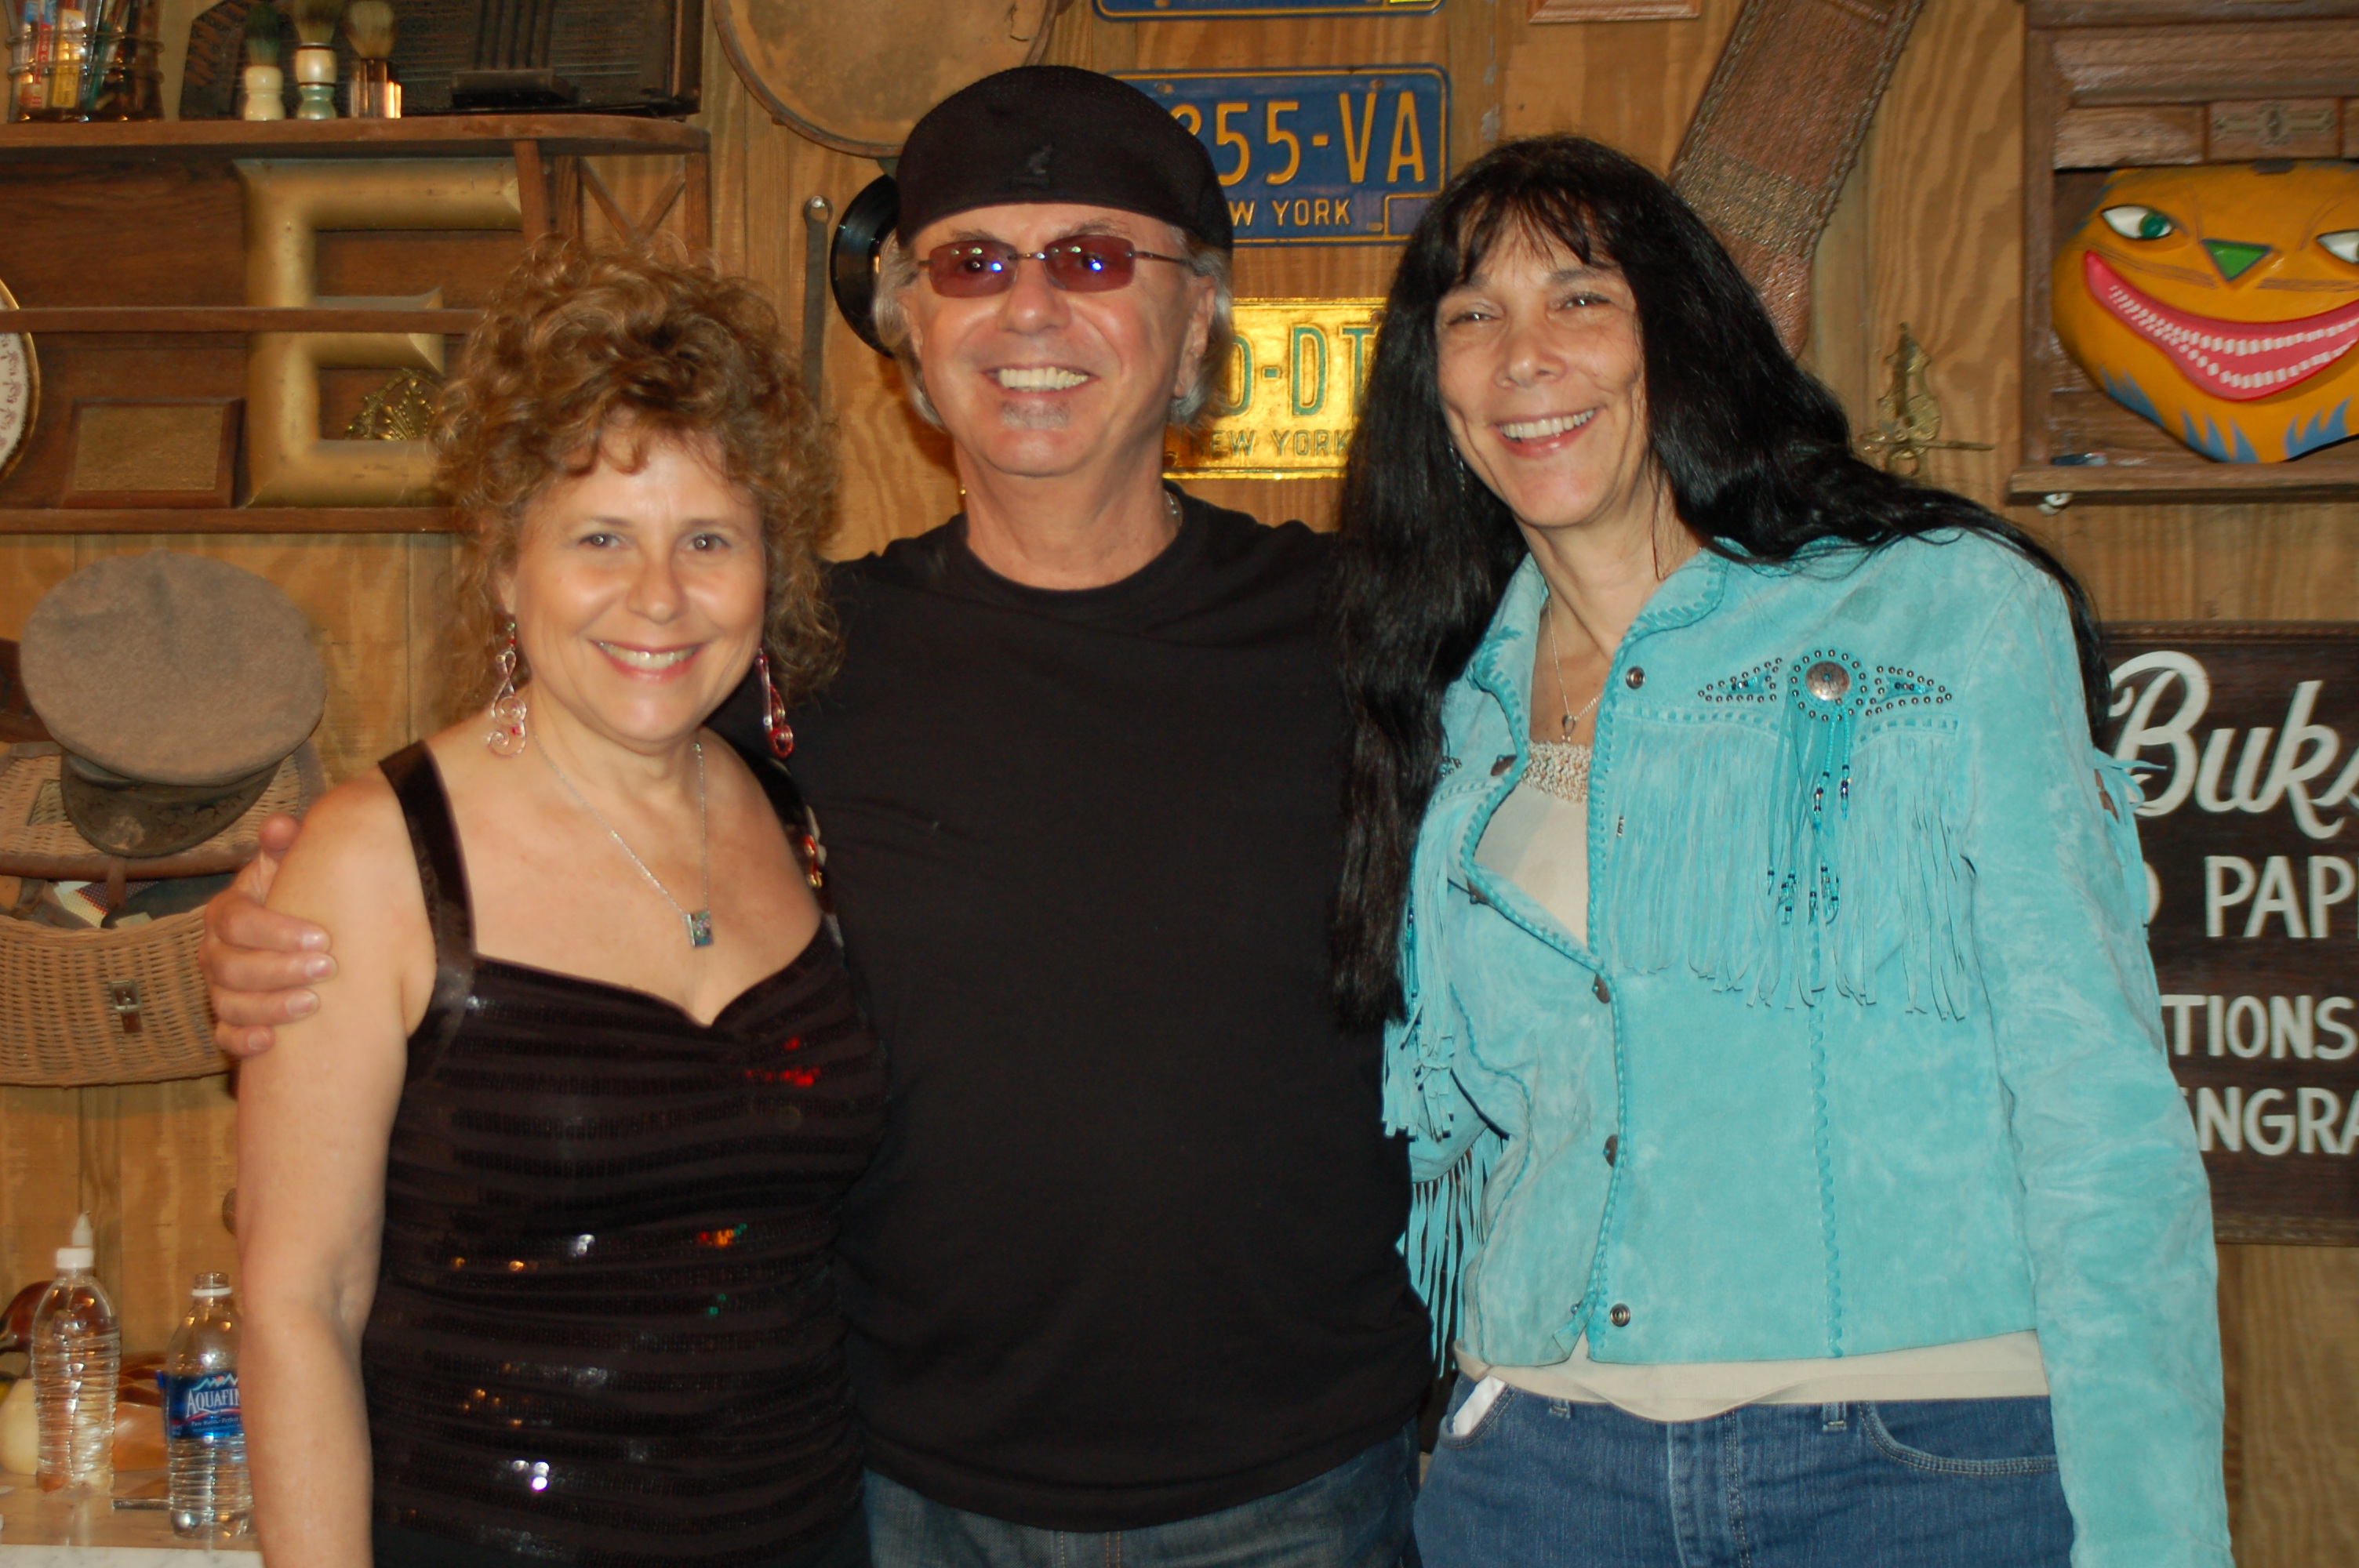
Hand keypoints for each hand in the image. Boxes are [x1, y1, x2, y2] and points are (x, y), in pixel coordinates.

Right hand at [204, 813, 332, 1058]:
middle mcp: (215, 950)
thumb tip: (281, 824)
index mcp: (228, 912)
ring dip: (269, 1006)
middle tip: (328, 969)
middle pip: (231, 966)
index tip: (322, 938)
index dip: (275, 931)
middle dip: (280, 969)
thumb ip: (286, 845)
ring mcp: (219, 986)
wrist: (299, 934)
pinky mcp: (229, 1017)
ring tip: (312, 1004)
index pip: (236, 921)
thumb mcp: (291, 866)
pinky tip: (270, 1043)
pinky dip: (243, 1040)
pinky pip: (224, 1034)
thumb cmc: (296, 894)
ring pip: (229, 1002)